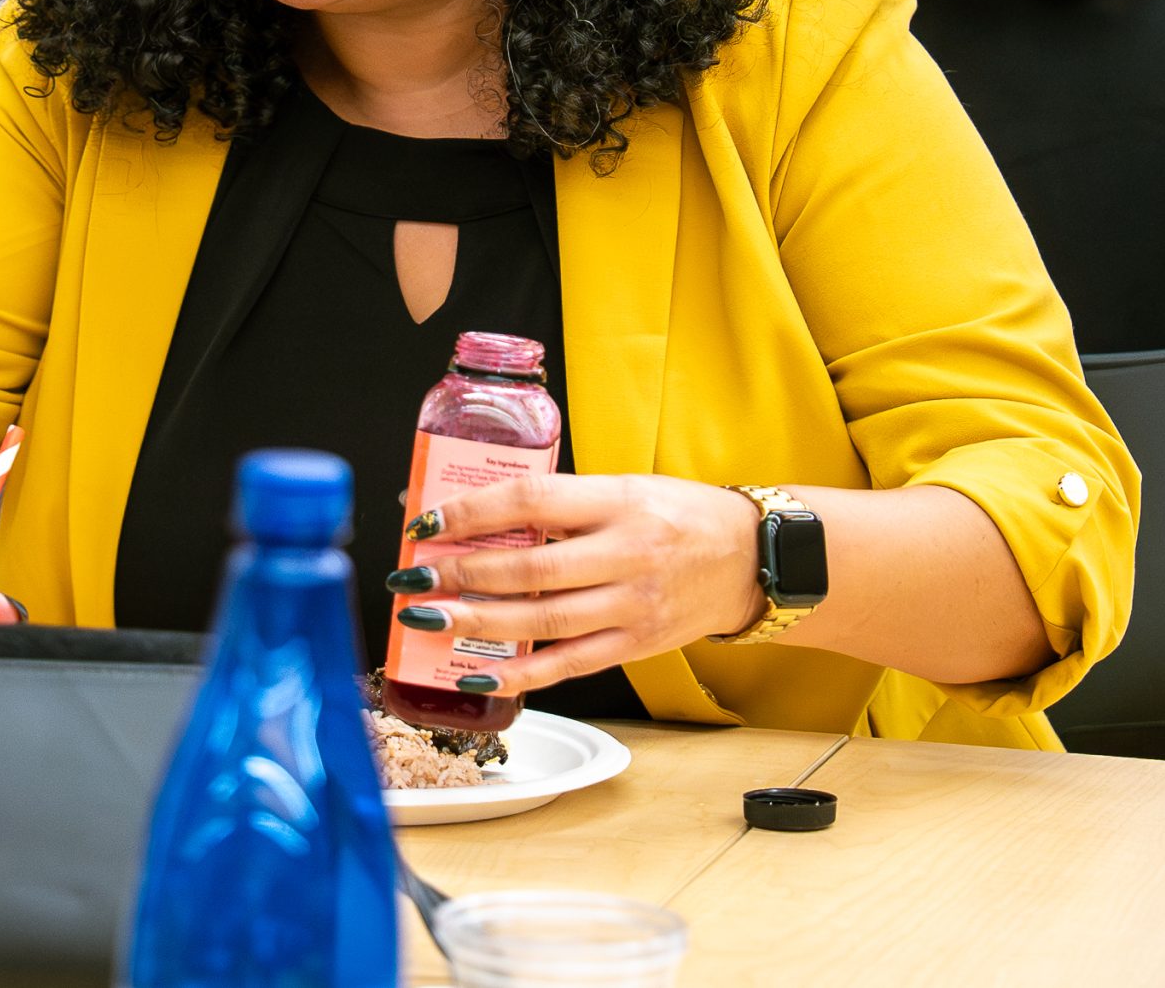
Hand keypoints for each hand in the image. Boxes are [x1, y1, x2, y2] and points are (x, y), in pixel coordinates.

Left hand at [391, 474, 762, 694]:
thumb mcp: (622, 488)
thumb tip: (473, 514)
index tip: (426, 522)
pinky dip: (520, 676)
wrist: (751, 557)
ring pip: (542, 622)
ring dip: (477, 623)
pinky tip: (477, 675)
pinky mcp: (638, 645)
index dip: (472, 512)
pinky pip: (569, 666)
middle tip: (414, 577)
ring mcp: (634, 605)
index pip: (531, 500)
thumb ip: (559, 503)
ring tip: (429, 620)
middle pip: (530, 570)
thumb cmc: (677, 514)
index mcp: (618, 501)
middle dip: (461, 575)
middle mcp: (627, 553)